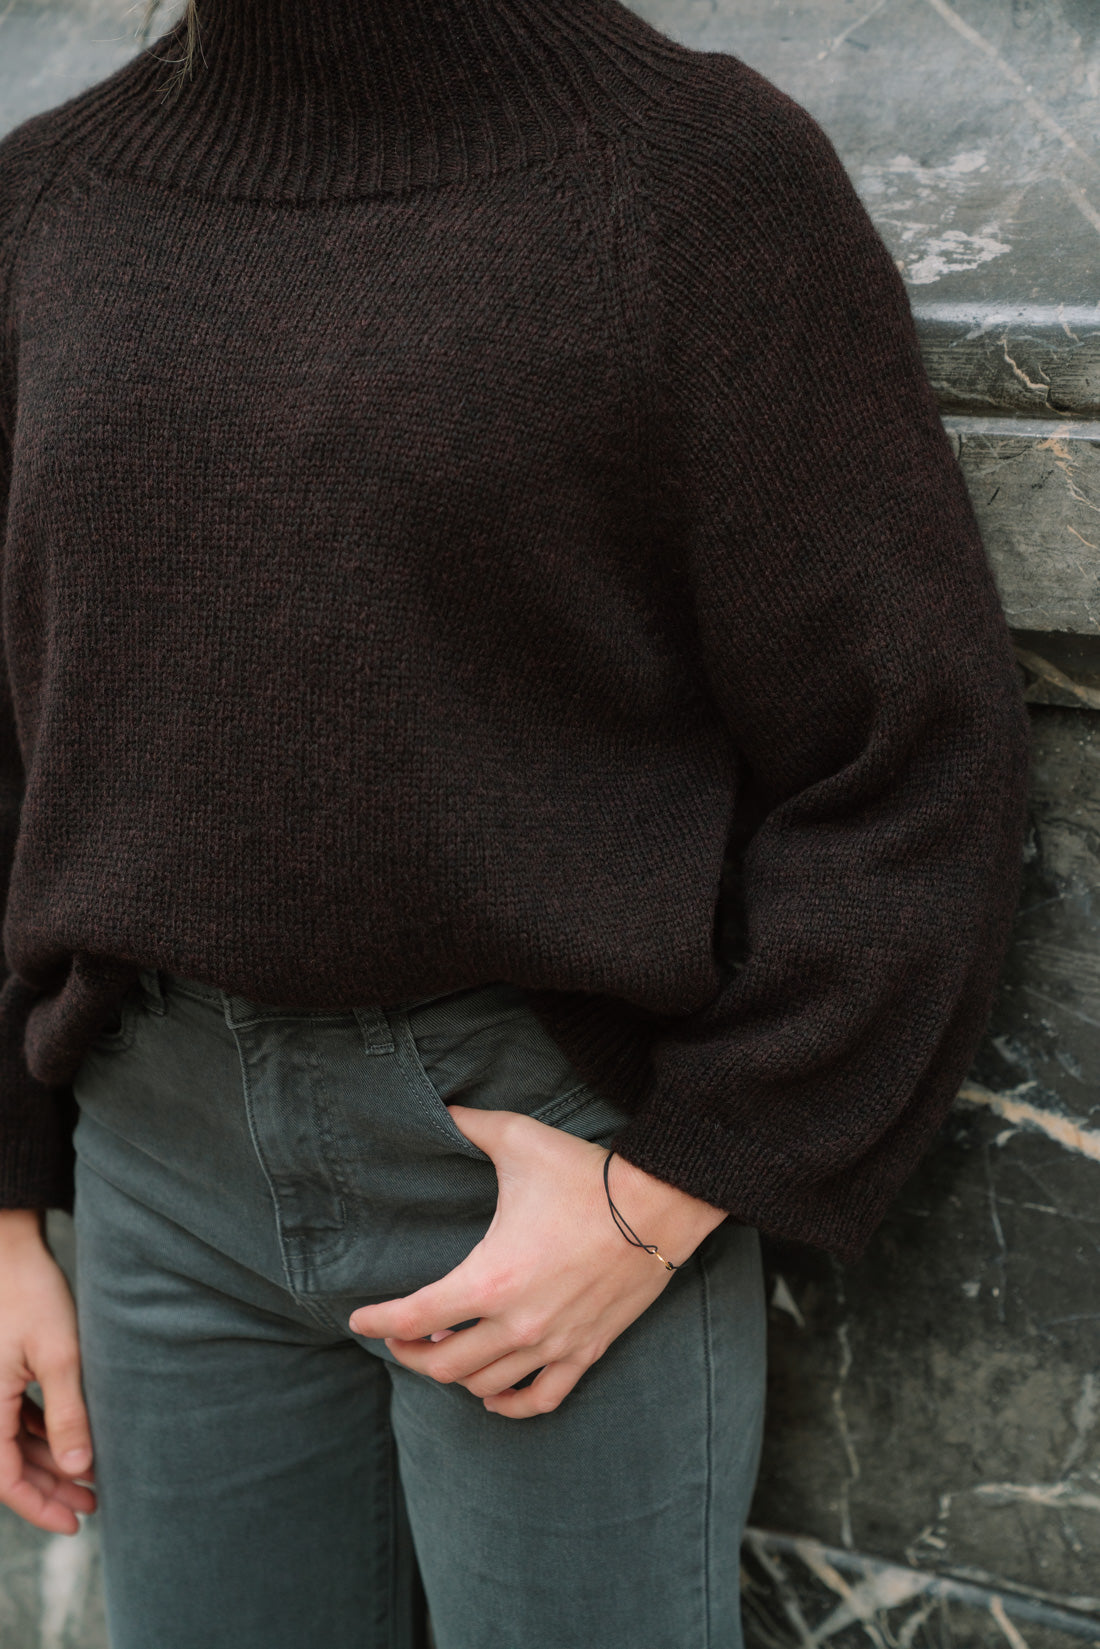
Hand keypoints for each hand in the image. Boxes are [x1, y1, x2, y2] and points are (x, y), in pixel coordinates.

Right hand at [0, 1209, 95, 1533]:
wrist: (10, 1248)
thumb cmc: (31, 1294)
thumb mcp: (59, 1354)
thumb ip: (69, 1411)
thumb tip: (80, 1467)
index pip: (6, 1478)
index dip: (40, 1505)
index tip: (75, 1520)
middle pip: (11, 1464)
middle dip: (52, 1488)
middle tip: (93, 1504)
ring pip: (15, 1443)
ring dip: (51, 1461)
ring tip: (92, 1477)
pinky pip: (16, 1418)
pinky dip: (43, 1434)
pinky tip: (74, 1439)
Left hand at [348, 1108, 726, 1418]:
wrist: (659, 1204)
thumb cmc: (585, 1173)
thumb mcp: (518, 1140)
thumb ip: (470, 1125)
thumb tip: (438, 1109)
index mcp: (490, 1278)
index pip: (415, 1315)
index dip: (379, 1323)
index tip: (358, 1323)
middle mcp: (517, 1323)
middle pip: (443, 1363)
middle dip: (411, 1353)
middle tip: (400, 1338)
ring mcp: (553, 1343)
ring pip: (485, 1383)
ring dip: (454, 1374)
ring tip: (443, 1351)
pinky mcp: (586, 1351)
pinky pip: (541, 1398)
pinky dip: (510, 1404)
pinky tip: (492, 1395)